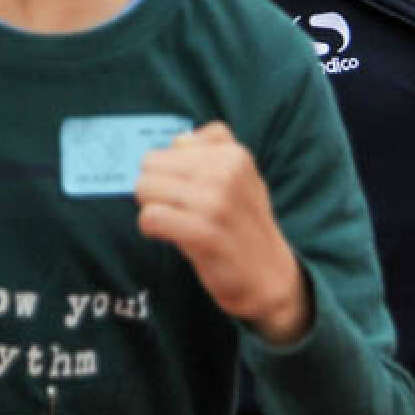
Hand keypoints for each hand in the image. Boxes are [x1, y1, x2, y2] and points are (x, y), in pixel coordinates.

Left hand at [135, 121, 312, 344]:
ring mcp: (217, 203)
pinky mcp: (205, 234)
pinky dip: (151, 228)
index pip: (169, 147)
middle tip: (178, 210)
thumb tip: (176, 140)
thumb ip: (211, 150)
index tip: (187, 191)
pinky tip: (171, 236)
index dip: (170, 171)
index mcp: (234, 154)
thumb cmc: (242, 224)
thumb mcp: (239, 176)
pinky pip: (151, 218)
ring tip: (177, 223)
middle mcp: (226, 172)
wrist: (269, 275)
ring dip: (152, 209)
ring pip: (145, 189)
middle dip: (155, 189)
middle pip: (150, 165)